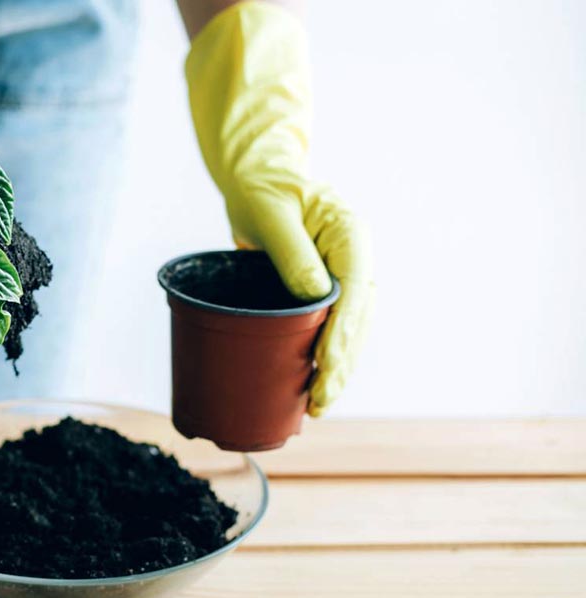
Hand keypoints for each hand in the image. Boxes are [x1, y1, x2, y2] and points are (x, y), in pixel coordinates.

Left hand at [186, 1, 373, 415]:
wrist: (257, 176)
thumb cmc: (261, 186)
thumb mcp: (270, 210)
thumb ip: (291, 250)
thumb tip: (316, 298)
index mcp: (350, 234)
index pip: (355, 291)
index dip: (343, 332)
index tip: (327, 364)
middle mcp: (353, 258)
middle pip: (356, 319)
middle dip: (340, 362)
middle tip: (319, 401)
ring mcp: (341, 275)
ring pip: (347, 329)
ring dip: (335, 367)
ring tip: (317, 404)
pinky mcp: (322, 289)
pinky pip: (328, 326)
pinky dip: (321, 356)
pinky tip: (310, 383)